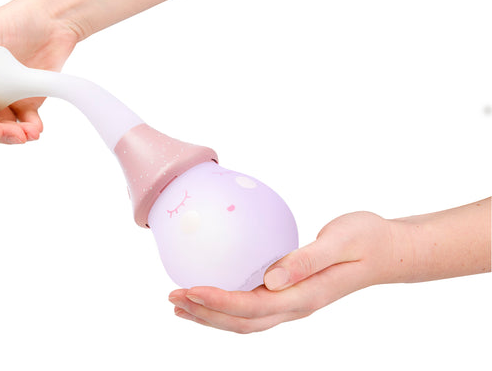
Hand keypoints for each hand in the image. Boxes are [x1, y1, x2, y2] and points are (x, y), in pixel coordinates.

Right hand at [0, 0, 78, 143]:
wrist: (52, 19)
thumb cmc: (13, 20)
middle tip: (17, 137)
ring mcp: (4, 97)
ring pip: (1, 128)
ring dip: (13, 136)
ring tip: (30, 134)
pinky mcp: (26, 101)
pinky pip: (24, 122)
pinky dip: (29, 130)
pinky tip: (37, 129)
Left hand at [168, 211, 406, 332]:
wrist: (389, 250)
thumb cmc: (368, 239)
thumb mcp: (341, 241)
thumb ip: (307, 260)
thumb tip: (272, 278)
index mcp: (306, 295)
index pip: (253, 307)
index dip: (218, 302)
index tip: (189, 289)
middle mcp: (297, 306)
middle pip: (243, 322)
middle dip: (205, 314)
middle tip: (173, 298)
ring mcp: (294, 303)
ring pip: (246, 321)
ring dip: (211, 315)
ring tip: (180, 305)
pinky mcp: (291, 294)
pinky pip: (253, 308)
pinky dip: (226, 306)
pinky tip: (211, 294)